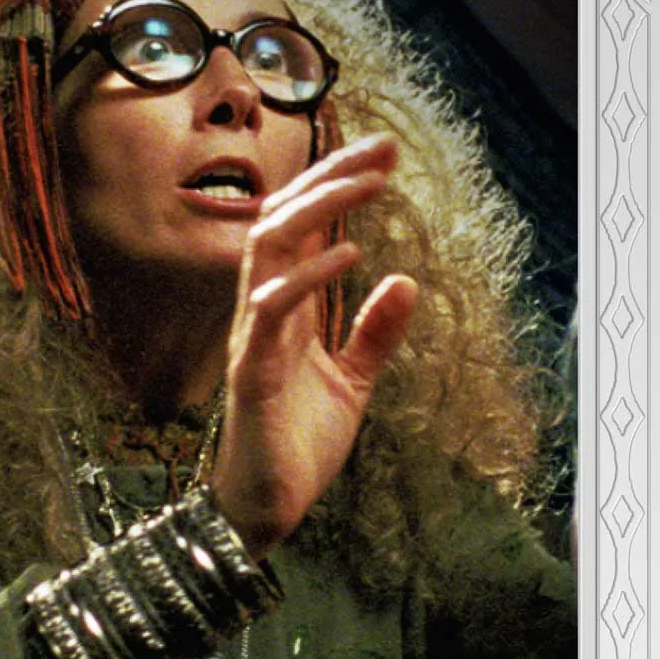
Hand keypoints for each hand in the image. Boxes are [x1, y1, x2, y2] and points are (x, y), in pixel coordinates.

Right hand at [211, 133, 415, 559]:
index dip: (338, 186)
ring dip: (317, 208)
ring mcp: (253, 338)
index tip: (386, 155)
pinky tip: (350, 254)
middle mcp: (262, 312)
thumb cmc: (298, 445)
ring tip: (367, 184)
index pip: (303, 229)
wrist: (267, 508)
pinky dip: (309, 275)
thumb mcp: (353, 381)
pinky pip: (271, 309)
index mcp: (284, 310)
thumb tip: (407, 281)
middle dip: (330, 178)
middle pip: (282, 219)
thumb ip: (374, 333)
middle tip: (382, 150)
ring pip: (268, 247)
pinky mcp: (253, 373)